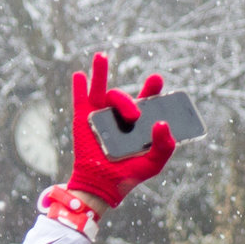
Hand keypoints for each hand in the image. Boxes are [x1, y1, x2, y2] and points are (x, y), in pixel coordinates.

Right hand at [66, 52, 173, 209]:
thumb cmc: (129, 175)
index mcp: (137, 123)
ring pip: (103, 91)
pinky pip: (80, 98)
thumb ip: (164, 146)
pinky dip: (79, 86)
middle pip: (124, 98)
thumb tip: (162, 123)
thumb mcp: (154, 163)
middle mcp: (118, 116)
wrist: (102, 186)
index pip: (146, 99)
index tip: (156, 79)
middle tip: (135, 117)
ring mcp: (100, 116)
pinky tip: (81, 75)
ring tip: (101, 56)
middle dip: (129, 102)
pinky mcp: (83, 119)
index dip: (152, 88)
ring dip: (101, 72)